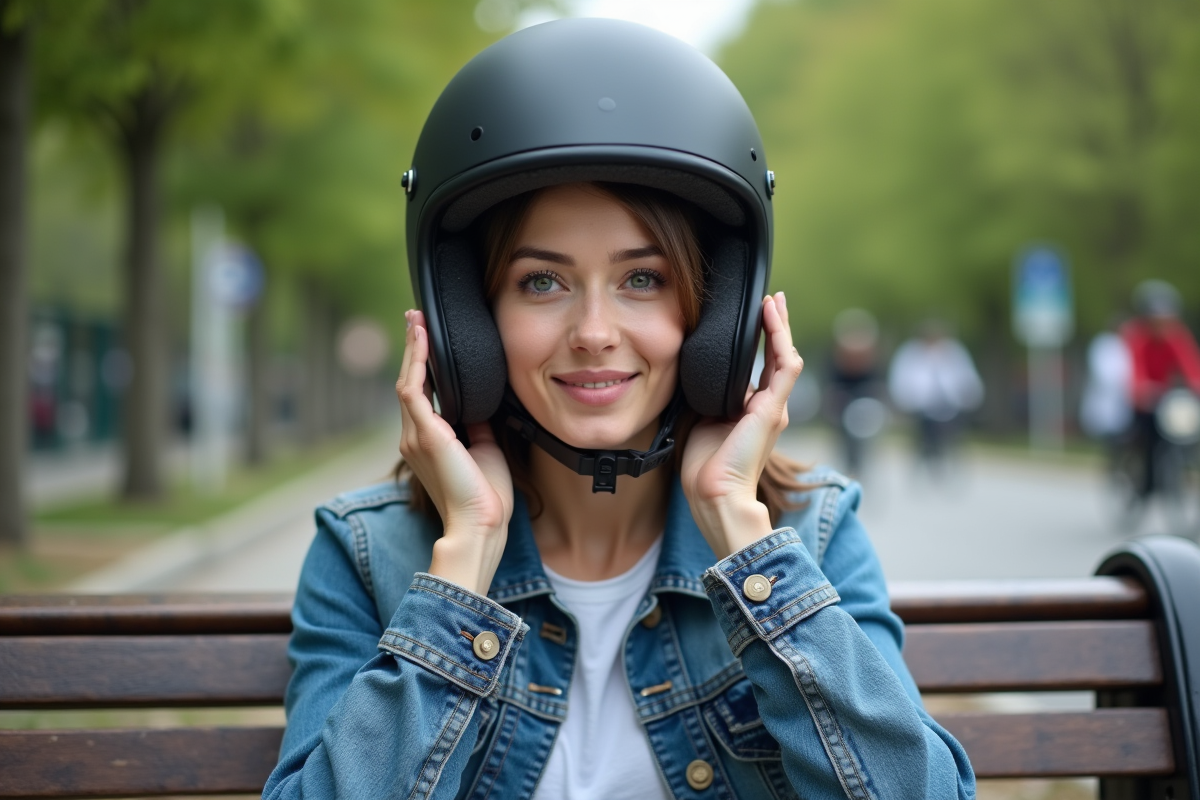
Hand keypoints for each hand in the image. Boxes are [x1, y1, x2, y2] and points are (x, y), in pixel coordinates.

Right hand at [397, 310, 513, 594]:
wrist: (481, 522)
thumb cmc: (485, 493)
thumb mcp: (484, 447)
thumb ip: (476, 423)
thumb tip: (480, 401)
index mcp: (427, 440)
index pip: (420, 394)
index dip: (421, 365)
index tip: (426, 338)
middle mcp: (413, 436)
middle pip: (409, 381)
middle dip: (412, 349)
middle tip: (416, 318)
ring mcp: (415, 434)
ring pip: (408, 380)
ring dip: (413, 349)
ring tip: (417, 321)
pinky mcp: (424, 433)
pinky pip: (413, 389)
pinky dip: (418, 362)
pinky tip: (422, 340)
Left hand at [680, 293, 803, 559]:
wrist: (714, 492)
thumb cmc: (704, 465)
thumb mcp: (701, 419)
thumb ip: (706, 395)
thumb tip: (691, 370)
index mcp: (752, 411)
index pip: (761, 367)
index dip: (760, 341)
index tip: (754, 317)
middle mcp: (768, 407)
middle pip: (777, 357)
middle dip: (775, 327)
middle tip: (771, 299)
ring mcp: (774, 408)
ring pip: (784, 357)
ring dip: (780, 327)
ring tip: (773, 301)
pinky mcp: (773, 409)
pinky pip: (783, 366)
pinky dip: (779, 338)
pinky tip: (771, 317)